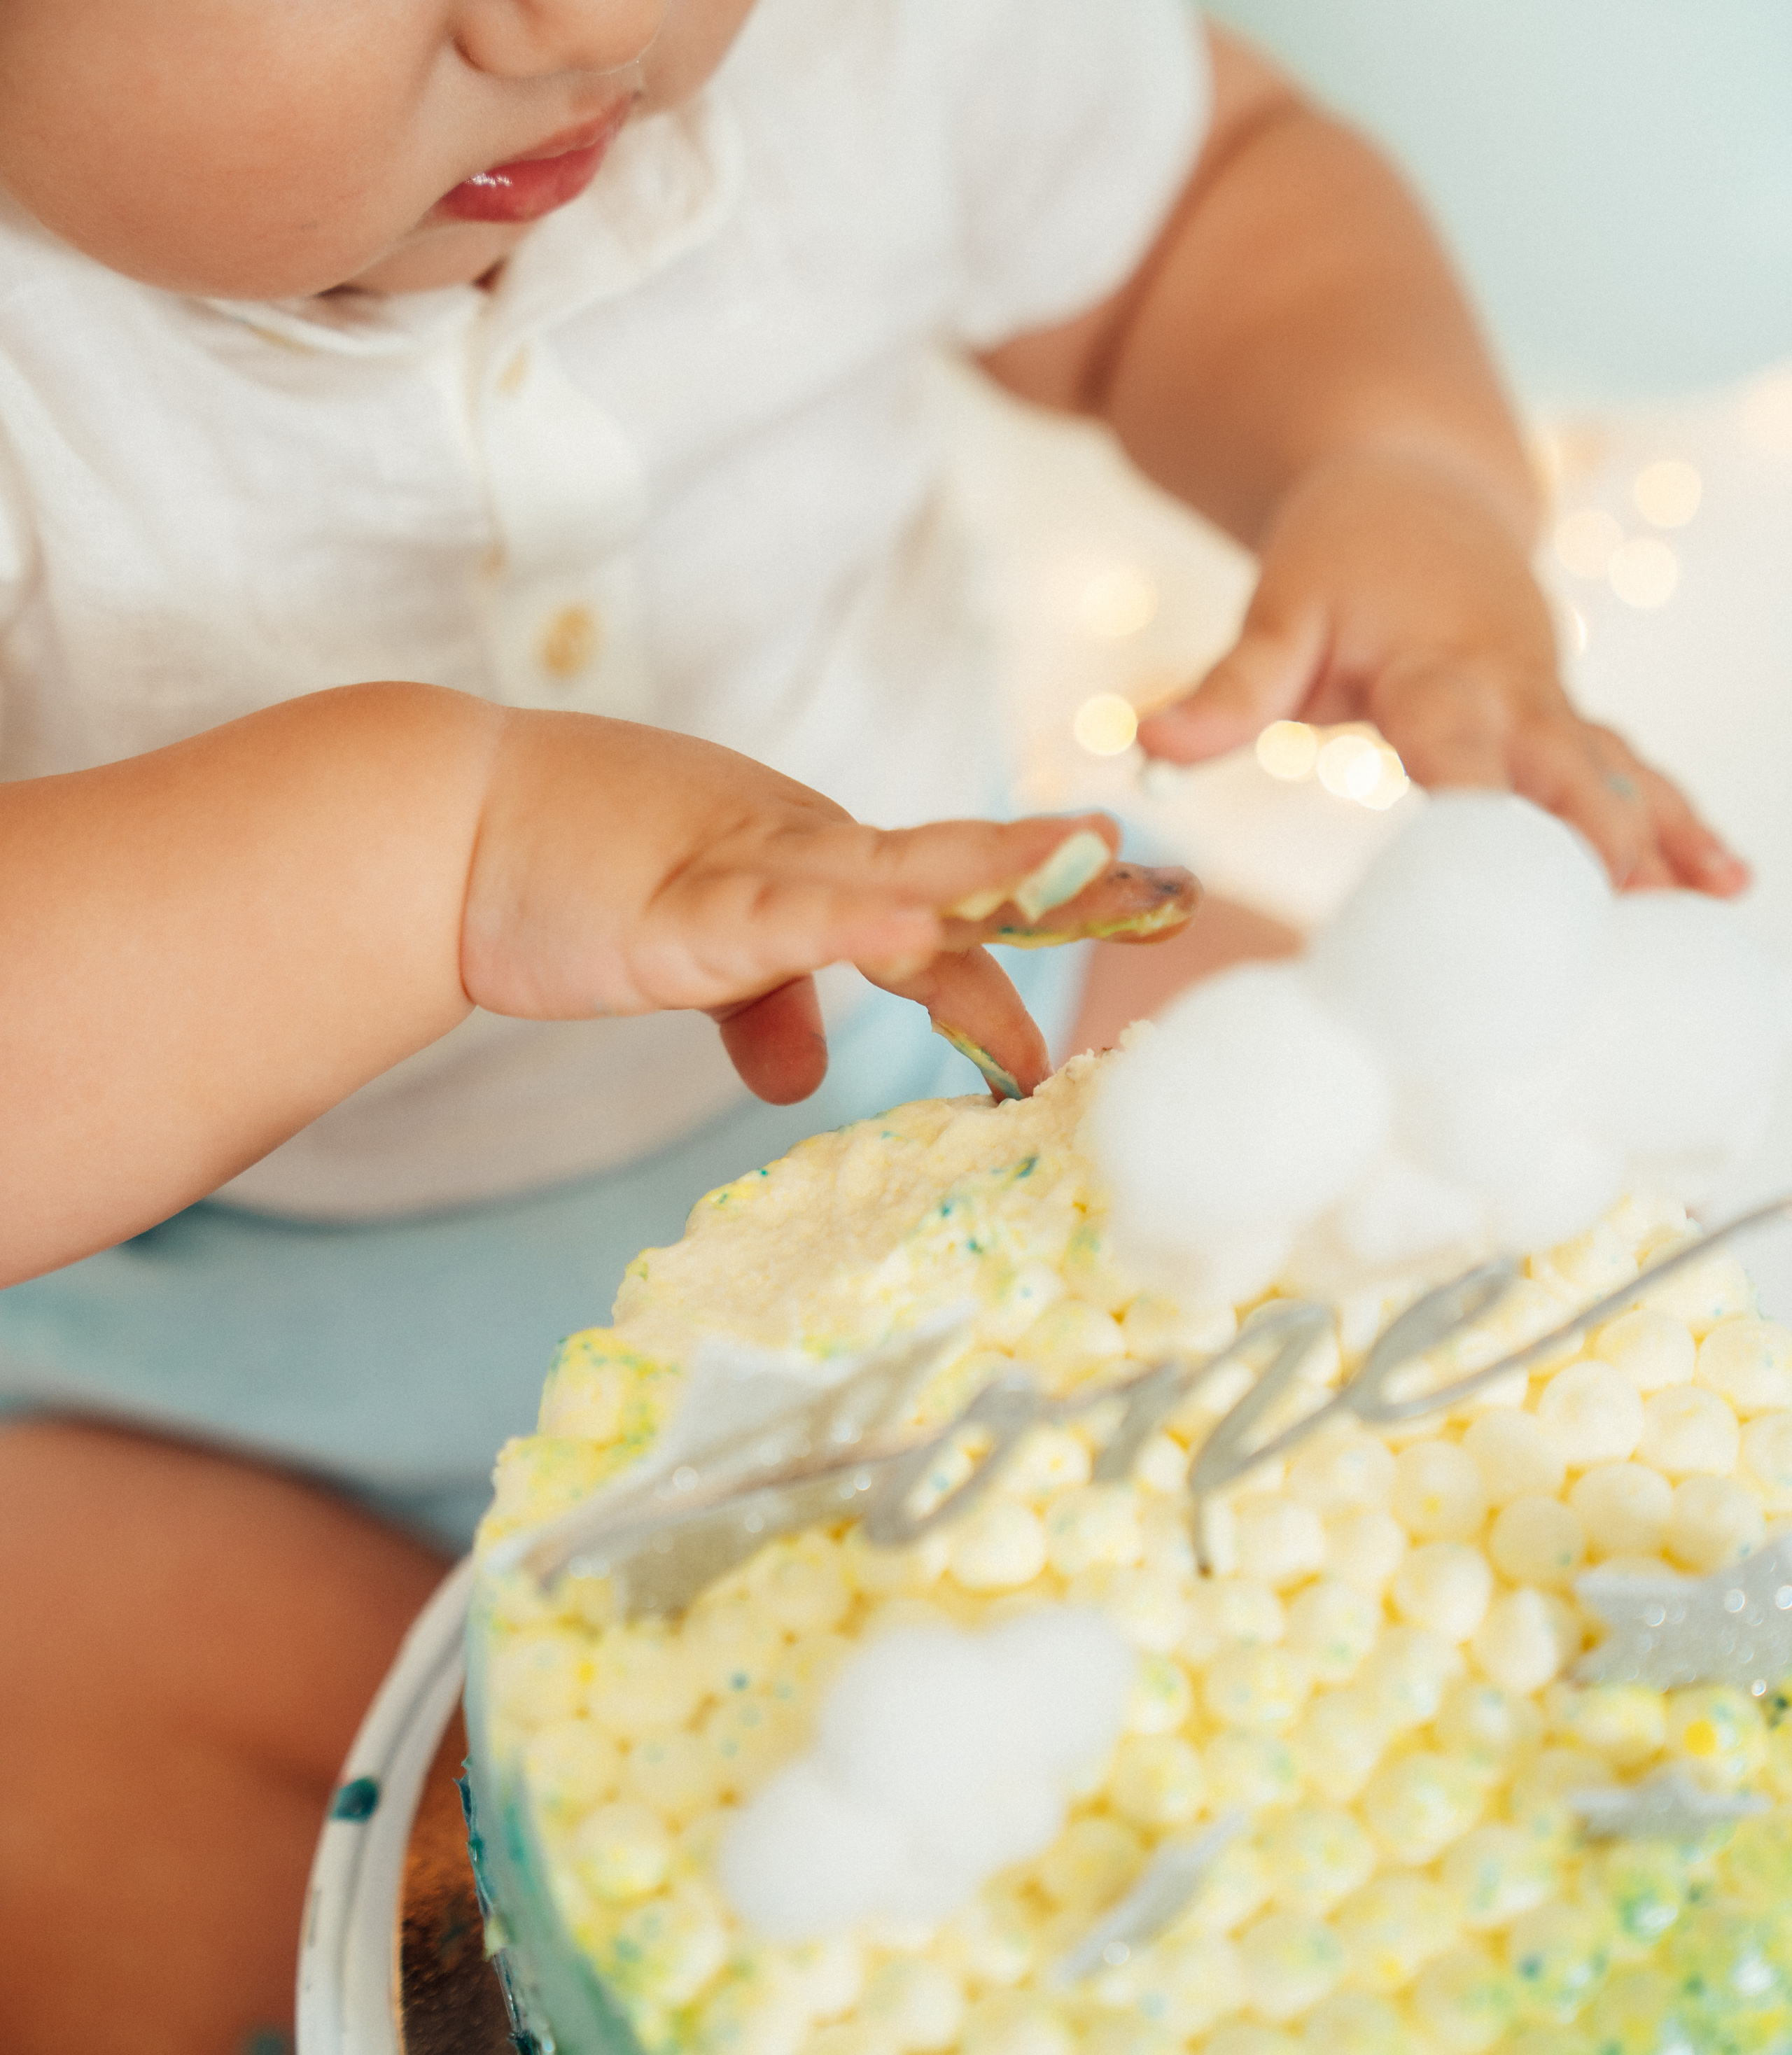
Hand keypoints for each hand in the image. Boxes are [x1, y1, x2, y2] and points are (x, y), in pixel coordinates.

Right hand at [462, 714, 1196, 1103]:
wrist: (443, 827)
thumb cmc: (560, 876)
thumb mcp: (684, 951)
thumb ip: (755, 1010)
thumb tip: (797, 1083)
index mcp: (799, 855)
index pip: (930, 902)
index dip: (1014, 932)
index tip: (1102, 964)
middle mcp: (789, 846)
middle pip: (943, 865)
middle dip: (1049, 878)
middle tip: (1159, 886)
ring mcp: (736, 872)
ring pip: (882, 869)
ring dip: (983, 872)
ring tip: (1077, 868)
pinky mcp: (675, 911)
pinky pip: (777, 918)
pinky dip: (849, 919)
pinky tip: (913, 922)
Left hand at [1136, 449, 1747, 897]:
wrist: (1419, 491)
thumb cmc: (1339, 559)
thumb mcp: (1278, 612)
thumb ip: (1229, 688)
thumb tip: (1149, 741)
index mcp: (1432, 667)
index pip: (1456, 742)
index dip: (1479, 798)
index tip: (1497, 867)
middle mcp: (1509, 687)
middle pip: (1562, 766)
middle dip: (1594, 836)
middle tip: (1622, 910)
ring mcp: (1550, 705)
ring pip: (1617, 772)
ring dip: (1663, 835)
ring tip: (1709, 901)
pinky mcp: (1569, 721)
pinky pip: (1632, 772)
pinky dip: (1678, 821)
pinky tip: (1721, 880)